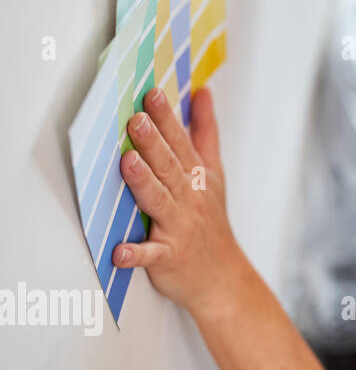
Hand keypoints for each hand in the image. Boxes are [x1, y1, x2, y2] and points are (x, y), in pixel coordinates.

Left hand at [113, 87, 246, 318]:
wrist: (222, 276)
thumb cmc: (211, 222)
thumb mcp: (214, 173)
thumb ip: (205, 132)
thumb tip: (202, 92)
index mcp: (197, 177)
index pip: (181, 143)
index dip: (167, 118)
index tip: (152, 94)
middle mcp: (189, 199)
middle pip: (169, 167)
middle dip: (153, 142)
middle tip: (136, 119)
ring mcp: (179, 228)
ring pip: (159, 202)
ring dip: (144, 184)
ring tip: (128, 163)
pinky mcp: (168, 257)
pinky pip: (150, 255)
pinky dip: (135, 254)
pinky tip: (120, 250)